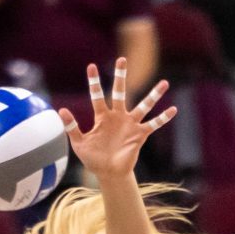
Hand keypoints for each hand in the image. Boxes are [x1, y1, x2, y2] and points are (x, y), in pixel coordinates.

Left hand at [58, 58, 174, 181]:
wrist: (108, 174)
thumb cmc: (93, 158)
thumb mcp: (79, 143)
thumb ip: (71, 127)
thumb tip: (61, 110)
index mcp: (102, 117)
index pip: (97, 96)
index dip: (94, 82)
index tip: (91, 66)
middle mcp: (118, 117)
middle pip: (120, 92)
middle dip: (121, 76)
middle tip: (122, 59)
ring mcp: (130, 124)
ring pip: (143, 106)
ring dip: (153, 96)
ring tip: (164, 83)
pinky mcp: (140, 135)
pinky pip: (153, 124)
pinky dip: (163, 118)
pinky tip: (173, 110)